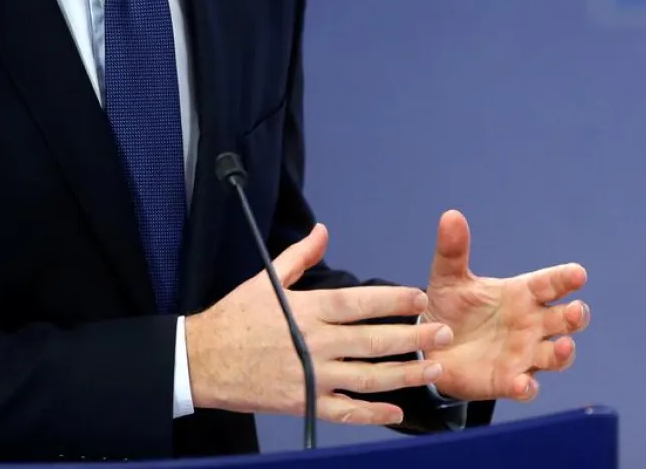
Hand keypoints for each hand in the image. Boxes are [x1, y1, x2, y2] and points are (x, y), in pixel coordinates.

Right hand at [185, 223, 454, 424]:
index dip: (393, 300)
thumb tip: (323, 231)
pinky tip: (396, 411)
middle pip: (372, 340)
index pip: (359, 302)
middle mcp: (314, 342)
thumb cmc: (234, 318)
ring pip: (367, 377)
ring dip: (403, 373)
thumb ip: (301, 256)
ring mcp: (311, 376)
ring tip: (432, 368)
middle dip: (413, 336)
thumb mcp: (266, 280)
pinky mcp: (303, 402)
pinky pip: (343, 411)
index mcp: (307, 309)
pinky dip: (372, 414)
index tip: (420, 297)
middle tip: (443, 332)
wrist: (201, 361)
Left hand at [420, 210, 589, 402]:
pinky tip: (524, 384)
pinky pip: (525, 387)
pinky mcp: (508, 381)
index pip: (550, 284)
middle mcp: (531, 325)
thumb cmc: (451, 308)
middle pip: (563, 320)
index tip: (578, 273)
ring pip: (555, 356)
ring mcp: (524, 355)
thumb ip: (453, 251)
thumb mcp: (448, 278)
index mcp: (522, 295)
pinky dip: (527, 387)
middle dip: (574, 316)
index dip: (565, 279)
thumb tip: (451, 215)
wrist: (432, 347)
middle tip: (575, 312)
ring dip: (563, 353)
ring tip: (563, 347)